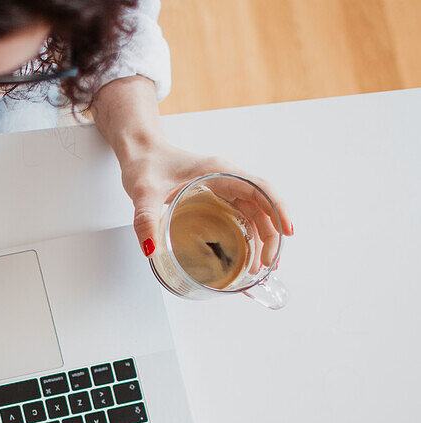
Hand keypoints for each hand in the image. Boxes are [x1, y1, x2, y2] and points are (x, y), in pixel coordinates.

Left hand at [119, 142, 294, 262]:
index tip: (287, 232)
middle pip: (261, 205)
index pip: (259, 188)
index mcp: (218, 171)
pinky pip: (241, 214)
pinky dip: (249, 233)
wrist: (140, 152)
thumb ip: (145, 219)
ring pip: (254, 212)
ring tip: (262, 265)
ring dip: (263, 236)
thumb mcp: (143, 193)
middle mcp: (226, 178)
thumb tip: (151, 249)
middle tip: (267, 264)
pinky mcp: (215, 195)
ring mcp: (222, 186)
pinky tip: (248, 252)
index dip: (277, 209)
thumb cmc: (145, 164)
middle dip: (271, 234)